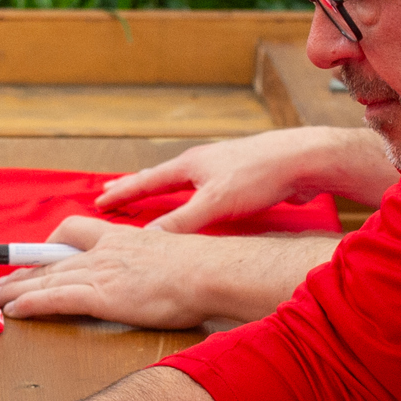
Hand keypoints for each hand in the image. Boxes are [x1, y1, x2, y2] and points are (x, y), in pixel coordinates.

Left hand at [0, 217, 332, 329]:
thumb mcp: (172, 256)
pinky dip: (31, 303)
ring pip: (46, 278)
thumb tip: (160, 274)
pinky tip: (14, 309)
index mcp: (121, 239)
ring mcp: (100, 272)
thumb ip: (156, 262)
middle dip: (22, 269)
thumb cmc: (201, 269)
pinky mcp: (100, 295)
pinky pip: (55, 299)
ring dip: (17, 288)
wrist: (209, 272)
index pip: (75, 232)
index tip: (40, 252)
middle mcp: (104, 252)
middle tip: (0, 277)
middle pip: (51, 258)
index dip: (53, 243)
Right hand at [99, 125, 396, 233]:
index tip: (99, 200)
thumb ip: (181, 222)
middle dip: (136, 188)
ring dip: (164, 194)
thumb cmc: (258, 175)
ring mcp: (222, 170)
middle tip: (112, 195)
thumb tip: (147, 240)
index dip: (122, 193)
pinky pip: (206, 192)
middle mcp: (203, 163)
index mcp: (190, 165)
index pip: (147, 181)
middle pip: (161, 178)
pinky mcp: (242, 181)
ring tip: (150, 200)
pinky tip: (198, 209)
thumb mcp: (214, 203)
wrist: (302, 160)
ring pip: (184, 185)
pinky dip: (191, 200)